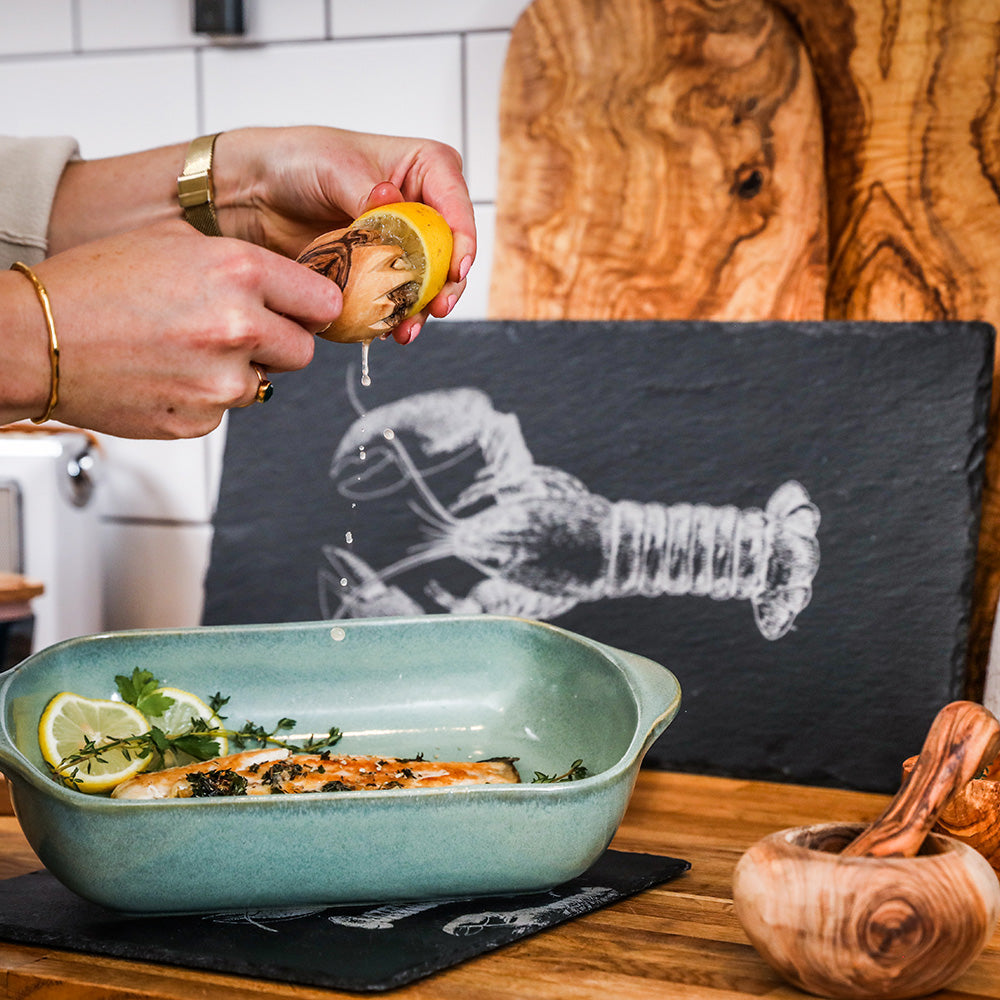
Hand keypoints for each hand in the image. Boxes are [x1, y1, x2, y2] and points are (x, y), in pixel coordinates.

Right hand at [26, 220, 340, 437]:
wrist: (34, 340)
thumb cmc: (95, 288)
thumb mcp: (177, 246)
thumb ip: (245, 269)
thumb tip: (295, 292)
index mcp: (238, 271)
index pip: (323, 300)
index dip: (313, 307)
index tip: (306, 311)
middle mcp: (237, 325)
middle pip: (304, 349)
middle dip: (280, 342)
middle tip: (238, 331)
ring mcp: (221, 379)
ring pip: (266, 382)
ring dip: (240, 370)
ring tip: (185, 348)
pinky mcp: (202, 419)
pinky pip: (227, 409)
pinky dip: (206, 396)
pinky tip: (168, 373)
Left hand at [212, 127, 476, 343]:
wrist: (255, 193)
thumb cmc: (298, 160)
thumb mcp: (335, 166)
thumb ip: (366, 190)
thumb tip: (390, 200)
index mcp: (425, 170)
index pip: (456, 206)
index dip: (463, 240)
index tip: (457, 269)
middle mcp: (421, 208)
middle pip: (451, 253)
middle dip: (448, 286)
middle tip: (437, 308)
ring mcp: (402, 244)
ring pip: (428, 284)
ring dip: (421, 310)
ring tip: (407, 330)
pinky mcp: (380, 272)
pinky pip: (396, 299)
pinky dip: (393, 317)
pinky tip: (386, 330)